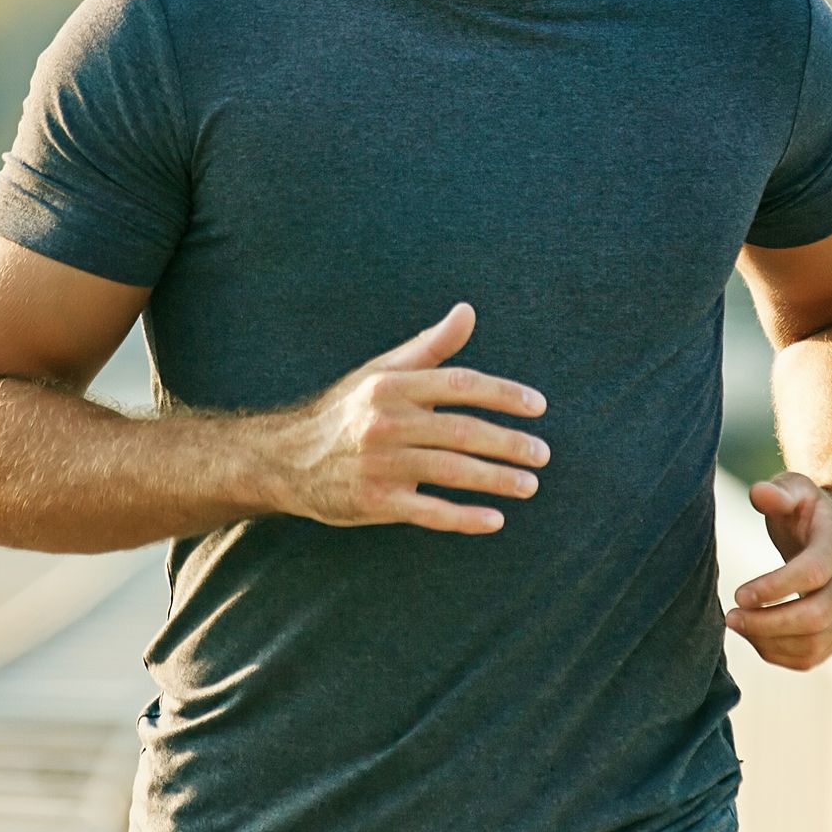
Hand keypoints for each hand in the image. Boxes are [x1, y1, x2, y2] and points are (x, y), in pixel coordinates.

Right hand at [267, 302, 549, 534]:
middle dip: (509, 443)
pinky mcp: (376, 502)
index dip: (503, 393)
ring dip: (496, 480)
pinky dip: (464, 518)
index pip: (459, 384)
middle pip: (462, 431)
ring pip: (451, 471)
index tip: (538, 406)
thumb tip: (468, 310)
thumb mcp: (383, 371)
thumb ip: (431, 346)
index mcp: (391, 385)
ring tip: (530, 484)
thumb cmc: (350, 410)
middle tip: (543, 453)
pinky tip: (495, 520)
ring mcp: (381, 464)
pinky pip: (429, 512)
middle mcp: (385, 422)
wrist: (289, 459)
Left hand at [725, 471, 831, 670]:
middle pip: (815, 617)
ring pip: (814, 643)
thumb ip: (777, 492)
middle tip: (730, 617)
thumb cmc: (807, 510)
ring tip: (736, 625)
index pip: (812, 574)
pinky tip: (753, 637)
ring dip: (770, 642)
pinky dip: (779, 654)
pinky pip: (812, 657)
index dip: (775, 588)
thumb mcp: (795, 489)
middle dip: (767, 622)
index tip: (738, 594)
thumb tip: (759, 494)